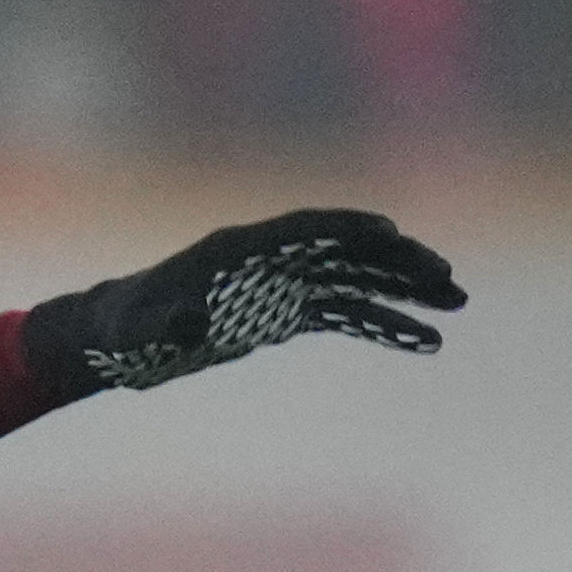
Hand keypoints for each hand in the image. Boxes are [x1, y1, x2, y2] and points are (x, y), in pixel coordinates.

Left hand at [27, 209, 464, 394]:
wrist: (116, 338)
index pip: (304, 231)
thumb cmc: (122, 329)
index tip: (392, 236)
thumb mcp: (137, 329)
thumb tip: (189, 321)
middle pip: (344, 252)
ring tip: (455, 303)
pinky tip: (421, 341)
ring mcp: (279, 284)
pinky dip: (381, 324)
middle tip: (448, 279)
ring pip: (355, 280)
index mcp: (238, 250)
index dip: (347, 230)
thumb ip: (163, 321)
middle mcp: (268, 260)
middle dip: (397, 262)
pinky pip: (343, 315)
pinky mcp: (282, 312)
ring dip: (405, 289)